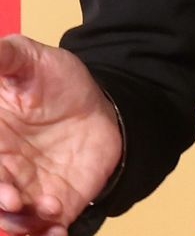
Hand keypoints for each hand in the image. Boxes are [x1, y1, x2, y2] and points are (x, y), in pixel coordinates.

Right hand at [0, 36, 122, 234]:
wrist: (102, 103)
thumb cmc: (57, 81)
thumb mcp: (28, 61)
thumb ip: (2, 57)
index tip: (4, 187)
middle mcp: (1, 172)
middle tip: (16, 200)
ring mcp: (25, 194)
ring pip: (11, 223)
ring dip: (21, 227)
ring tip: (47, 211)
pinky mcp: (53, 207)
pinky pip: (43, 232)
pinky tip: (57, 231)